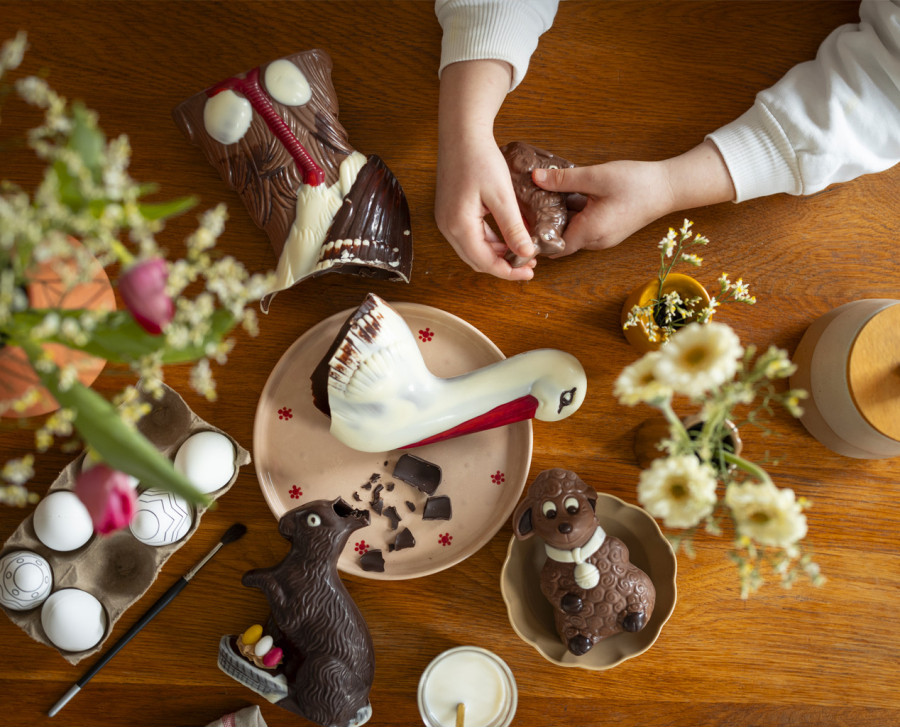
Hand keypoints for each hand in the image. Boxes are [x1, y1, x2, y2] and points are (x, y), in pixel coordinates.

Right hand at [435, 60, 535, 279]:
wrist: (461, 134)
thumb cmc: (480, 159)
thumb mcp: (502, 195)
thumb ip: (513, 227)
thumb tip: (526, 253)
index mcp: (459, 225)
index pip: (485, 262)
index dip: (508, 271)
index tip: (529, 272)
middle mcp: (448, 227)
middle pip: (477, 260)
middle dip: (503, 265)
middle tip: (529, 264)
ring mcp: (446, 220)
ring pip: (473, 250)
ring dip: (496, 254)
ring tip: (522, 251)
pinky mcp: (449, 212)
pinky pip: (470, 236)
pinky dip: (489, 242)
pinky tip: (507, 236)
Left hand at [533, 140, 735, 255]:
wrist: (669, 187)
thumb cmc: (636, 183)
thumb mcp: (596, 177)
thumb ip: (563, 180)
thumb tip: (535, 178)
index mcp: (590, 233)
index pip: (554, 248)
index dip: (537, 240)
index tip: (523, 225)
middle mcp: (596, 242)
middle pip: (561, 242)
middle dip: (546, 228)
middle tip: (530, 207)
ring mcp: (604, 238)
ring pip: (573, 234)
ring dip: (561, 220)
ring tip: (546, 199)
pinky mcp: (610, 231)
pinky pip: (585, 228)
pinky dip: (575, 217)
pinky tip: (570, 197)